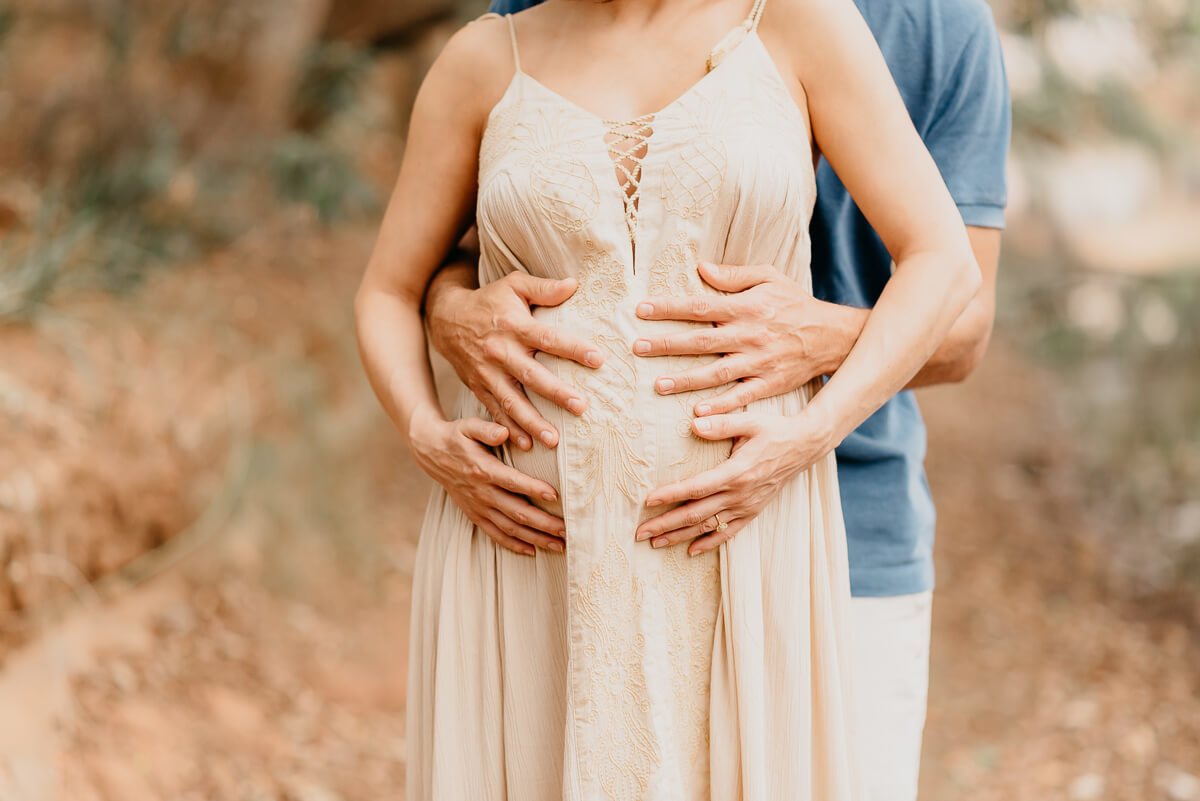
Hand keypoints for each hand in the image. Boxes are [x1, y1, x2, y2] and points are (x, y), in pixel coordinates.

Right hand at [409, 408, 565, 555]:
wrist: (431, 453)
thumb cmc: (456, 436)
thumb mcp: (468, 426)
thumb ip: (486, 429)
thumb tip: (504, 432)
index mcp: (483, 470)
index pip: (512, 482)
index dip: (533, 489)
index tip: (555, 495)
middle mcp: (482, 493)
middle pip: (516, 512)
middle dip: (543, 523)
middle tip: (567, 530)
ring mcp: (478, 507)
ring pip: (509, 528)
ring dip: (535, 539)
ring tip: (559, 545)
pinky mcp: (475, 515)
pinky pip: (495, 535)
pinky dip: (513, 545)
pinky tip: (533, 551)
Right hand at [426, 270, 602, 449]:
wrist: (446, 318)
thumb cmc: (489, 301)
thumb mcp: (513, 285)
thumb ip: (543, 287)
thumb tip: (574, 284)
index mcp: (514, 327)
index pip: (548, 338)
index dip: (573, 348)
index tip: (599, 359)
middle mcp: (501, 352)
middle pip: (531, 375)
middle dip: (556, 393)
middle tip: (581, 407)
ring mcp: (488, 374)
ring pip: (512, 401)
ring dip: (532, 422)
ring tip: (554, 440)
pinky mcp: (480, 387)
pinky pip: (495, 412)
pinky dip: (509, 429)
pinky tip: (527, 445)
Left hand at [633, 262, 864, 415]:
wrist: (833, 336)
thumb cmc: (795, 304)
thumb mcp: (769, 278)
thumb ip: (734, 275)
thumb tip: (701, 268)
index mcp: (746, 307)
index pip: (700, 306)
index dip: (669, 307)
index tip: (641, 310)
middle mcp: (750, 335)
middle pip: (701, 341)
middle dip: (667, 344)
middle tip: (638, 348)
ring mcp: (759, 362)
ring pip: (716, 373)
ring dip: (685, 380)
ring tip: (657, 386)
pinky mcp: (769, 384)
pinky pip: (740, 397)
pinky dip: (720, 406)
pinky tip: (697, 413)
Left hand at [634, 409, 833, 554]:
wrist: (804, 446)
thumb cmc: (775, 430)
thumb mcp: (750, 421)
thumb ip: (721, 423)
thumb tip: (694, 423)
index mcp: (736, 472)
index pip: (697, 487)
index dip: (671, 495)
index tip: (648, 501)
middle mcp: (740, 494)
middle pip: (696, 513)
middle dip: (666, 524)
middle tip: (640, 532)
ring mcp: (746, 506)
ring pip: (708, 526)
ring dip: (680, 536)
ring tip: (655, 543)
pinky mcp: (753, 511)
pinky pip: (728, 532)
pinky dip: (709, 543)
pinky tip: (690, 550)